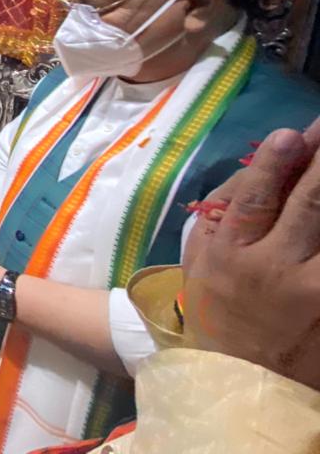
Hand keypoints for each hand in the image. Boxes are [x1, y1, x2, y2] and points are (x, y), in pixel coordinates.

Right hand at [183, 119, 319, 390]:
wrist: (238, 376)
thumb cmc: (215, 304)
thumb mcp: (200, 255)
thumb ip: (226, 210)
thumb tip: (262, 167)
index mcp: (230, 251)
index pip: (254, 199)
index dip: (272, 164)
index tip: (290, 133)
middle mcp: (273, 268)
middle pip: (306, 207)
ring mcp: (311, 290)